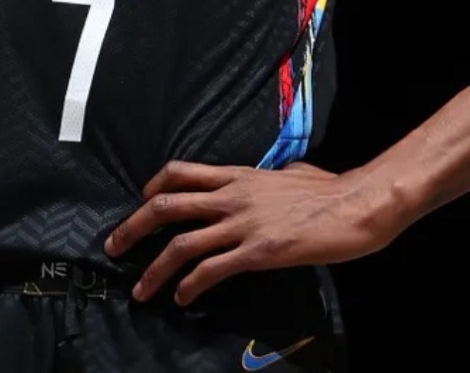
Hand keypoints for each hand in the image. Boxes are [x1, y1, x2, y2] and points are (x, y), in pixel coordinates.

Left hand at [104, 160, 390, 306]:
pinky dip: (190, 285)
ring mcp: (243, 223)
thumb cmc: (328, 189)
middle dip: (133, 227)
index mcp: (237, 174)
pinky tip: (182, 298)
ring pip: (182, 242)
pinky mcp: (258, 251)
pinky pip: (212, 269)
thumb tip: (270, 178)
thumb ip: (269, 177)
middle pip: (166, 204)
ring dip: (154, 269)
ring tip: (140, 289)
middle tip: (114, 246)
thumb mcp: (289, 172)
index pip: (180, 172)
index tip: (141, 204)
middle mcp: (232, 195)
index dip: (152, 188)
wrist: (355, 205)